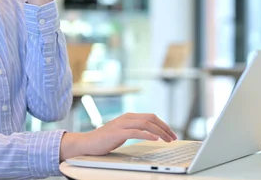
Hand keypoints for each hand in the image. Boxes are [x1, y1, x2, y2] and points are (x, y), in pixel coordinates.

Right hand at [59, 113, 177, 160]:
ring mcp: (122, 124)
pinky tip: (155, 139)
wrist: (87, 143)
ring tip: (167, 139)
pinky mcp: (117, 133)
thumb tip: (151, 133)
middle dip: (165, 127)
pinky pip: (136, 132)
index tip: (172, 133)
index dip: (163, 124)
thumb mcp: (123, 132)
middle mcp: (127, 118)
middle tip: (174, 137)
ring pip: (146, 124)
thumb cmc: (105, 140)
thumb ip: (135, 130)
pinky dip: (147, 134)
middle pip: (151, 119)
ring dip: (159, 132)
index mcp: (129, 117)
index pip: (151, 117)